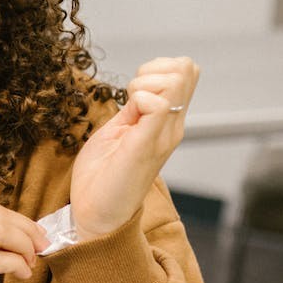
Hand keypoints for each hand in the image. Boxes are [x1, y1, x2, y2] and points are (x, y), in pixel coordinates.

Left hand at [68, 56, 199, 240]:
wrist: (96, 215)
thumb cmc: (104, 176)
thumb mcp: (120, 130)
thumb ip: (134, 110)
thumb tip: (143, 87)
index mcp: (167, 122)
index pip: (185, 71)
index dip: (157, 67)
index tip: (134, 89)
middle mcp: (173, 127)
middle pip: (185, 69)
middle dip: (152, 70)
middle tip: (131, 96)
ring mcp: (163, 136)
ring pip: (175, 79)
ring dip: (144, 82)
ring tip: (129, 107)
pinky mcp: (147, 144)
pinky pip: (156, 103)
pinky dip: (138, 98)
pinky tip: (127, 119)